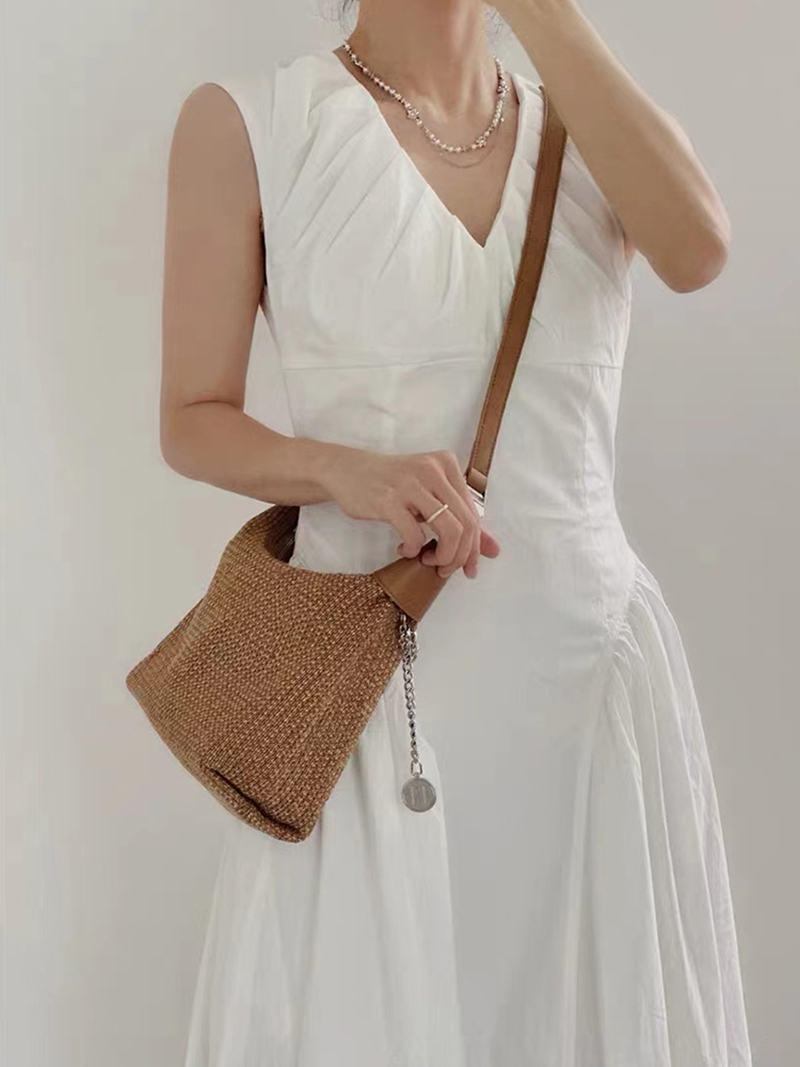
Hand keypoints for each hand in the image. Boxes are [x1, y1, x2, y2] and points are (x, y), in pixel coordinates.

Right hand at [319, 445, 500, 579]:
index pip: (474, 514)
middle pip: (466, 524)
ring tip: (428, 561)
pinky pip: (415, 535)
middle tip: (444, 569)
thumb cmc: (391, 485)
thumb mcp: (429, 494)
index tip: (467, 567)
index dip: (475, 547)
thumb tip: (493, 550)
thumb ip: (461, 518)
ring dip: (442, 556)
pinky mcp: (388, 500)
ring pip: (449, 530)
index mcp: (447, 465)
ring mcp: (411, 484)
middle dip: (459, 556)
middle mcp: (433, 470)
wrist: (345, 470)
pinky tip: (405, 549)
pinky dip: (414, 549)